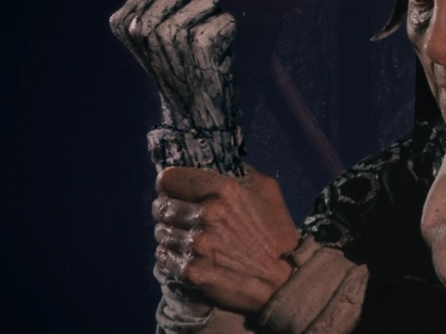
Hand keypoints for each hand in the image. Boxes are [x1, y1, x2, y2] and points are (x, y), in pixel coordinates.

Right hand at [109, 0, 236, 128]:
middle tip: (195, 39)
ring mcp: (170, 34)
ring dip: (215, 19)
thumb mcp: (151, 36)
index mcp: (124, 22)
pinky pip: (225, 19)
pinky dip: (228, 32)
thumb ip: (152, 5)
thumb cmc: (178, 68)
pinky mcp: (200, 43)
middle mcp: (143, 26)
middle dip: (200, 6)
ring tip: (205, 46)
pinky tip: (217, 53)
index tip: (177, 25)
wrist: (192, 113)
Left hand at [153, 165, 300, 313]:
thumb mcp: (268, 191)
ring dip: (170, 235)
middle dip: (168, 211)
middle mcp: (206, 215)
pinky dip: (170, 256)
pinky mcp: (192, 271)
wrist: (285, 282)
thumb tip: (221, 162)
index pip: (168, 179)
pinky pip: (164, 257)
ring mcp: (197, 245)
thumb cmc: (278, 234)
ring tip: (186, 239)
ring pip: (161, 233)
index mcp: (222, 190)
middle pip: (161, 207)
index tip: (173, 192)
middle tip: (180, 218)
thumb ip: (242, 172)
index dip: (169, 185)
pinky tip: (186, 257)